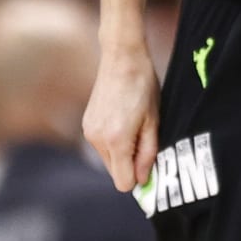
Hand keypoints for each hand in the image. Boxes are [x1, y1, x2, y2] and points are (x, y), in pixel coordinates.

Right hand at [82, 44, 160, 192]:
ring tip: (133, 125)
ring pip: (108, 160)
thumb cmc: (143, 86)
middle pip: (115, 173)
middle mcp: (98, 139)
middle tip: (143, 138)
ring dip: (121, 152)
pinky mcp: (86, 124)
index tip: (148, 163)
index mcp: (117, 140)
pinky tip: (121, 120)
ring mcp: (89, 131)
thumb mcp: (153, 121)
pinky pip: (101, 146)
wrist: (122, 58)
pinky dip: (112, 141)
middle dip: (130, 164)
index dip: (138, 178)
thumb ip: (148, 153)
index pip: (123, 183)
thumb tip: (143, 179)